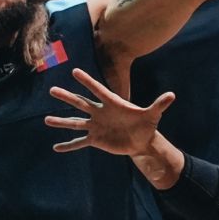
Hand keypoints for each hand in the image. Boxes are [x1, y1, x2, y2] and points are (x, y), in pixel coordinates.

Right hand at [45, 68, 174, 156]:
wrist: (142, 139)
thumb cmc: (146, 123)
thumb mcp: (153, 114)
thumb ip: (159, 104)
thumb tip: (172, 95)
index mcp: (112, 103)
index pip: (98, 90)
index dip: (88, 81)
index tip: (75, 71)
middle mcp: (100, 112)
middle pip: (81, 103)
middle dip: (67, 97)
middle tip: (52, 90)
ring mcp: (96, 125)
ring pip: (76, 122)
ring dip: (61, 122)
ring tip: (46, 120)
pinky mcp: (96, 139)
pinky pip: (79, 142)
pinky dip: (69, 146)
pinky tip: (56, 148)